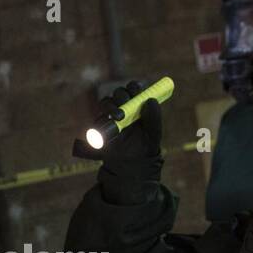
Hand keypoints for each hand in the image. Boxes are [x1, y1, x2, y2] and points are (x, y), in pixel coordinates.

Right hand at [84, 81, 164, 203]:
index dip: (134, 87)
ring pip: (106, 102)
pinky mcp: (100, 127)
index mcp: (137, 104)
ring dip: (111, 106)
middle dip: (122, 95)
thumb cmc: (145, 147)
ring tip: (118, 117)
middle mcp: (123, 107)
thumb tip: (150, 100)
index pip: (134, 88)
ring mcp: (110, 116)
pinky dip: (101, 121)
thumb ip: (154, 118)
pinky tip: (107, 126)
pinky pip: (98, 120)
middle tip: (126, 103)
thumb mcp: (154, 134)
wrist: (132, 165)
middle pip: (119, 93)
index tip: (137, 91)